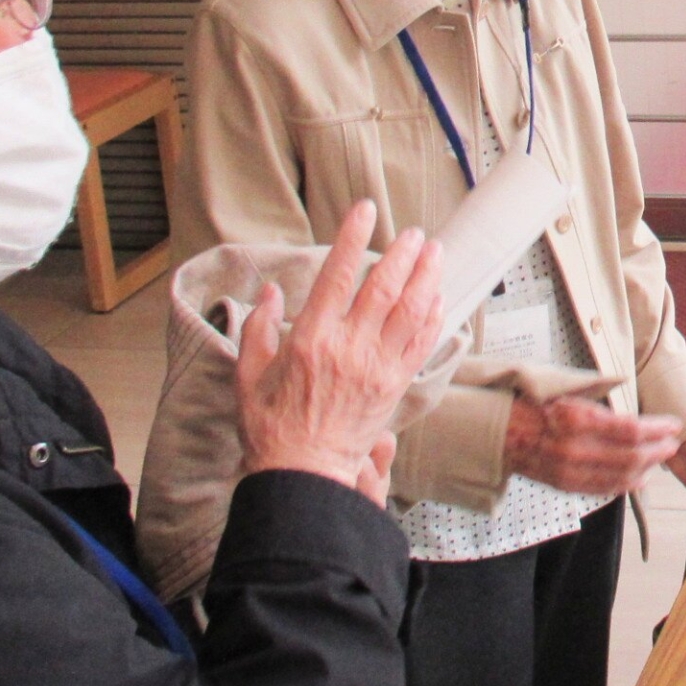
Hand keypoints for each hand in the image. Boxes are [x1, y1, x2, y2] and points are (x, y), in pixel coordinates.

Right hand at [237, 204, 443, 500]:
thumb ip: (258, 330)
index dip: (353, 238)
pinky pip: (421, 344)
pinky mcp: (395, 386)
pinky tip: (437, 298)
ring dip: (426, 277)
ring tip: (434, 252)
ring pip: (410, 311)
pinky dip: (433, 317)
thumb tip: (270, 294)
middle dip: (401, 254)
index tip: (364, 211)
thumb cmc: (271, 429)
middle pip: (384, 287)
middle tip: (412, 232)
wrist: (304, 474)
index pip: (338, 275)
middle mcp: (350, 348)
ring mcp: (377, 367)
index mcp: (311, 339)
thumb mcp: (248, 376)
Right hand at [504, 396, 680, 495]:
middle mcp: (575, 448)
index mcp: (577, 419)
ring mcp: (570, 471)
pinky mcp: (565, 485)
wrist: (499, 431)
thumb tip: (628, 394)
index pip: (630, 429)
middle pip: (631, 456)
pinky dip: (626, 485)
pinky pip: (603, 489)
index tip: (673, 425)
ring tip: (660, 458)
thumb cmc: (533, 405)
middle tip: (672, 444)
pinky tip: (640, 478)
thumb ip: (599, 397)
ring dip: (646, 469)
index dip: (657, 429)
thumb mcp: (567, 390)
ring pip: (620, 476)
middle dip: (658, 451)